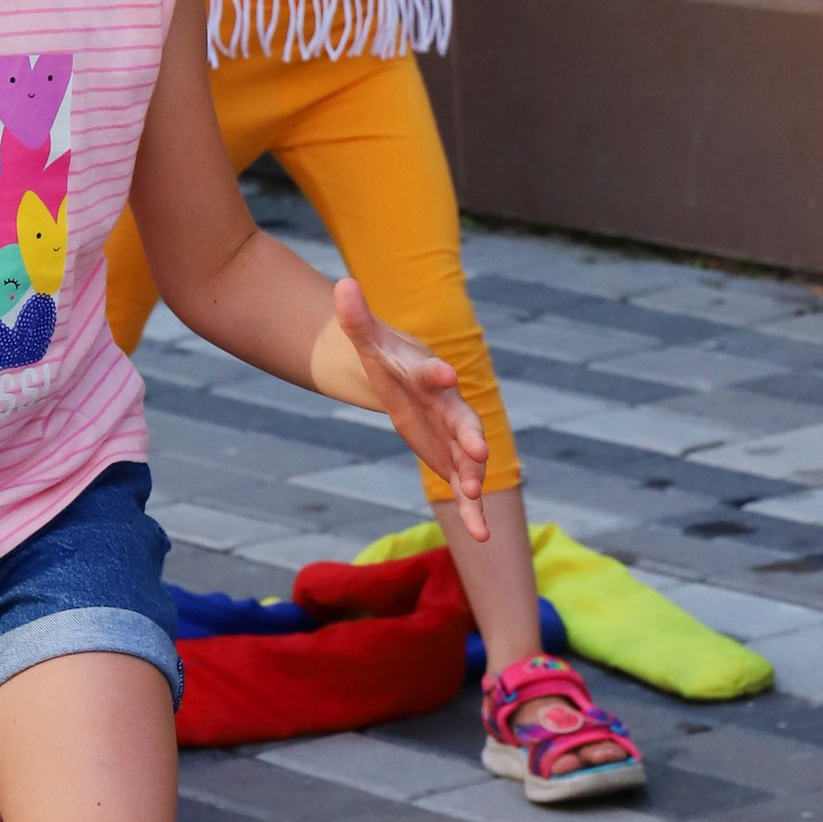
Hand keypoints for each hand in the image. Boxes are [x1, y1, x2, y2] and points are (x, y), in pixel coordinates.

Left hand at [332, 277, 488, 537]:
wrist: (403, 378)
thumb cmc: (385, 358)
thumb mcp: (366, 341)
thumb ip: (355, 316)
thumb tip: (341, 284)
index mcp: (427, 375)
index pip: (432, 373)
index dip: (437, 373)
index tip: (445, 374)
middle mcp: (449, 405)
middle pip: (463, 420)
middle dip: (470, 435)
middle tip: (478, 451)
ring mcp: (453, 436)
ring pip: (469, 459)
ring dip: (473, 476)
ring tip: (475, 498)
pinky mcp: (452, 462)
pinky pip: (464, 487)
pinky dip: (472, 511)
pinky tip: (481, 537)